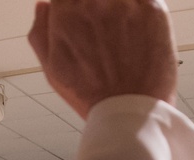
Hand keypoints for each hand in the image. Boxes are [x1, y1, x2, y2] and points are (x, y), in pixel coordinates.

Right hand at [28, 0, 177, 119]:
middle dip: (97, 8)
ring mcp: (125, 3)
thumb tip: (43, 5)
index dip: (73, 7)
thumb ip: (41, 33)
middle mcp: (94, 2)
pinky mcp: (152, 9)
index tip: (82, 19)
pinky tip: (139, 30)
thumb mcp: (53, 70)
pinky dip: (141, 8)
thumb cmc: (92, 96)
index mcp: (65, 14)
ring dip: (119, 8)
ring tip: (123, 33)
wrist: (131, 113)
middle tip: (106, 33)